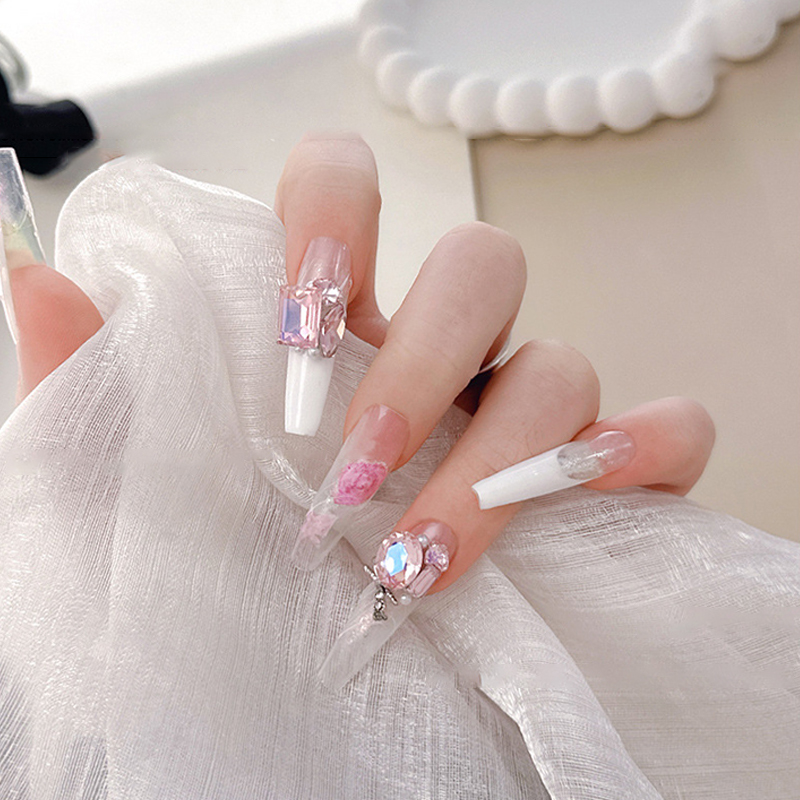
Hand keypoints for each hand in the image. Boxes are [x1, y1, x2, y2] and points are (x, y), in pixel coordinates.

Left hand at [7, 134, 714, 599]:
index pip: (349, 190)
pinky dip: (638, 457)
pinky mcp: (607, 474)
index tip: (299, 329)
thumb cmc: (234, 571)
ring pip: (565, 361)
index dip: (334, 219)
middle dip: (425, 363)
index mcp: (344, 329)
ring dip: (501, 457)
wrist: (322, 691)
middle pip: (482, 267)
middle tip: (354, 473)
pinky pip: (665, 431)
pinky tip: (583, 509)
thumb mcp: (139, 486)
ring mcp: (533, 408)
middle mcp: (450, 353)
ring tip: (426, 558)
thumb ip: (95, 385)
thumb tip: (40, 287)